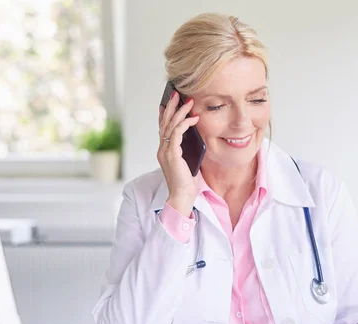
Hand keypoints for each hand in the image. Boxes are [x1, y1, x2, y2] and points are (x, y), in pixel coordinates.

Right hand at [157, 91, 199, 215]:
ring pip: (170, 125)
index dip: (165, 114)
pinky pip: (177, 133)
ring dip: (179, 111)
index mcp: (164, 151)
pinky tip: (194, 119)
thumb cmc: (186, 183)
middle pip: (164, 122)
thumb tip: (195, 138)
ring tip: (188, 101)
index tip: (169, 102)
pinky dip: (185, 124)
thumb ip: (187, 150)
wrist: (182, 196)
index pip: (163, 128)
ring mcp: (165, 151)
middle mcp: (162, 149)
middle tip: (176, 93)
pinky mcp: (172, 154)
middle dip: (170, 106)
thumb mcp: (187, 162)